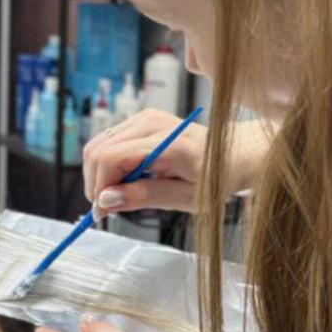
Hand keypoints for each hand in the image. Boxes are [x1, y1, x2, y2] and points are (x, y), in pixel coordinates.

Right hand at [83, 108, 273, 217]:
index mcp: (166, 143)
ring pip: (98, 145)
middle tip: (109, 209)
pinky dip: (109, 165)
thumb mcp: (184, 198)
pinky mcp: (142, 120)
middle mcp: (151, 123)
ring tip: (120, 196)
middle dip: (96, 183)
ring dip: (100, 175)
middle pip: (97, 150)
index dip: (99, 188)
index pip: (110, 158)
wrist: (235, 153)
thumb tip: (106, 201)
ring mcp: (145, 118)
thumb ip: (144, 197)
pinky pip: (109, 142)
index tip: (104, 213)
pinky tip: (126, 180)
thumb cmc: (215, 178)